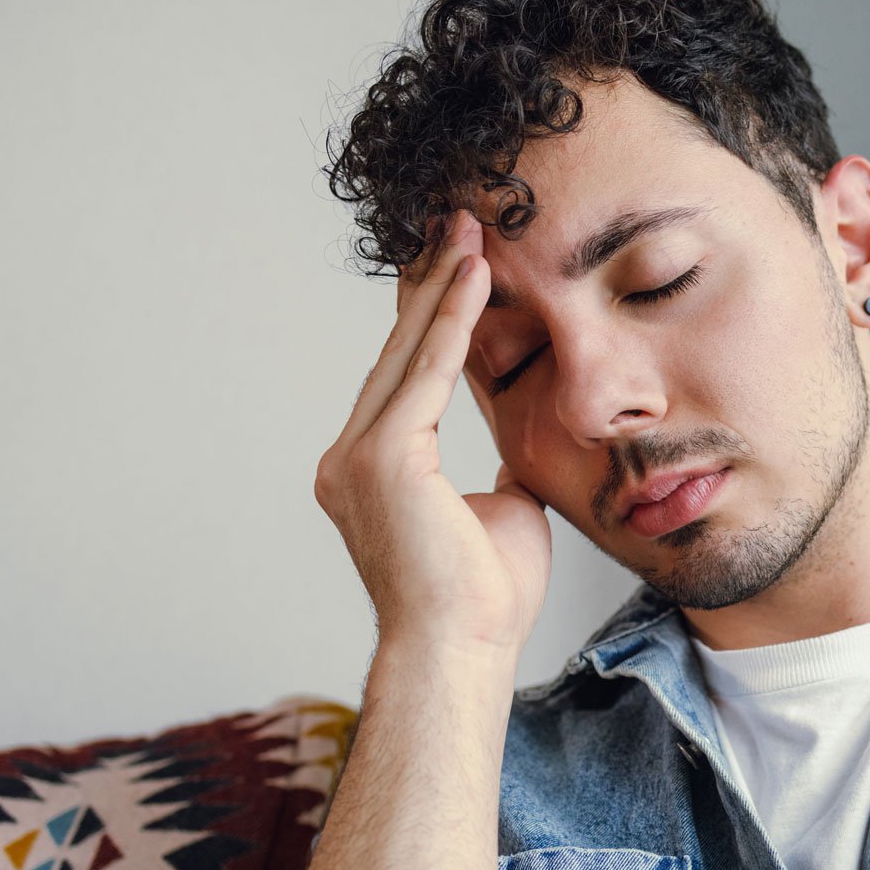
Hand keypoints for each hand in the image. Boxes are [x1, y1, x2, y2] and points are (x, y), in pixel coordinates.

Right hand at [313, 207, 550, 656]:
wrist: (462, 648)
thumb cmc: (484, 597)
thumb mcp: (500, 511)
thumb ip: (497, 469)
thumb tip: (518, 449)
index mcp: (374, 470)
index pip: (406, 376)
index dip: (434, 318)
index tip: (460, 265)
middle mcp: (351, 457)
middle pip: (398, 351)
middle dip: (431, 284)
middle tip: (458, 221)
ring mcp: (359, 457)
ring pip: (407, 353)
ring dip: (442, 288)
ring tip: (469, 229)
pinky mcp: (385, 459)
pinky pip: (426, 374)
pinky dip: (453, 323)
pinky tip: (475, 277)